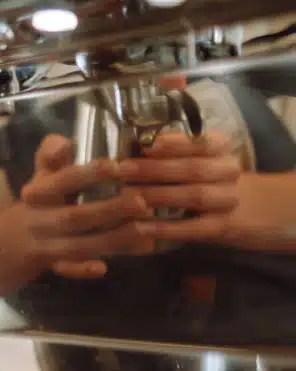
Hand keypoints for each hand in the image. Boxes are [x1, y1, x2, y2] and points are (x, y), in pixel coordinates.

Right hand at [18, 134, 154, 278]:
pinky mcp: (48, 266)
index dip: (87, 174)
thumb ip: (52, 159)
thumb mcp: (37, 180)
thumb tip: (62, 141)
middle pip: (73, 216)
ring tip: (144, 231)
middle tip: (142, 201)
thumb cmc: (31, 207)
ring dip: (111, 240)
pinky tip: (102, 267)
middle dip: (108, 210)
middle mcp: (38, 219)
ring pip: (77, 245)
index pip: (61, 181)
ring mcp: (42, 245)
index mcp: (37, 193)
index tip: (115, 166)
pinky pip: (65, 270)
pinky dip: (80, 269)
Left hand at [118, 130, 243, 244]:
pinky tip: (142, 227)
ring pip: (195, 196)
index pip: (202, 142)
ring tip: (127, 195)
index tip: (147, 144)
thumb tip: (130, 146)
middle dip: (154, 169)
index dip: (175, 143)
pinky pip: (195, 228)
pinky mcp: (223, 227)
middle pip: (193, 169)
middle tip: (121, 170)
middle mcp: (227, 171)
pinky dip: (168, 227)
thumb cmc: (208, 179)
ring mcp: (228, 200)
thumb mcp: (198, 159)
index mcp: (220, 150)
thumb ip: (171, 152)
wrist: (249, 209)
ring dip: (159, 195)